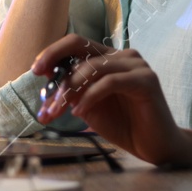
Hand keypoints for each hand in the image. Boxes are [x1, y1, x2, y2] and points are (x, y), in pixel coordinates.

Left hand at [32, 36, 188, 167]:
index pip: (75, 44)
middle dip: (57, 71)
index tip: (35, 71)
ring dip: (70, 90)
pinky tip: (80, 113)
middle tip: (45, 99)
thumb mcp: (89, 106)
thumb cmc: (124, 125)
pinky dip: (90, 97)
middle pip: (81, 48)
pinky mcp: (146, 80)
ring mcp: (136, 65)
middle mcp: (122, 56)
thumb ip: (73, 92)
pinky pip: (110, 82)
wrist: (156, 146)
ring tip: (58, 111)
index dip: (52, 52)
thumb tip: (47, 83)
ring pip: (93, 67)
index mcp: (107, 58)